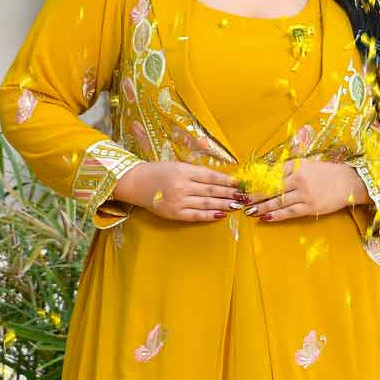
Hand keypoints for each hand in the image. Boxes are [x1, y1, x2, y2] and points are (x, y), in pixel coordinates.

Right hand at [114, 160, 244, 221]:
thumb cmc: (157, 171)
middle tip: (245, 196)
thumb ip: (196, 171)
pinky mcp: (174, 213)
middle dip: (230, 193)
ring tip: (237, 205)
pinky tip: (221, 215)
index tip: (240, 183)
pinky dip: (209, 215)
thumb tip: (218, 178)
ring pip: (207, 203)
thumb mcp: (177, 164)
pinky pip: (196, 215)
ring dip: (224, 204)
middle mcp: (182, 185)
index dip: (227, 180)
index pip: (211, 176)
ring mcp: (178, 201)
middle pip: (212, 190)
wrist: (134, 182)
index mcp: (184, 170)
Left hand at [243, 160, 366, 222]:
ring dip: (262, 207)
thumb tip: (271, 169)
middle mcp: (299, 179)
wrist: (350, 182)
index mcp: (297, 166)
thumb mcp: (310, 162)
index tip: (246, 186)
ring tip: (249, 211)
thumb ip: (292, 164)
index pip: (272, 174)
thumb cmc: (329, 172)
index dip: (257, 181)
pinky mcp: (310, 207)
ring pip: (278, 201)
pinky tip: (265, 218)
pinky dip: (276, 215)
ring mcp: (304, 194)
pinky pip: (289, 212)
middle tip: (241, 200)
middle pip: (271, 188)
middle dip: (255, 195)